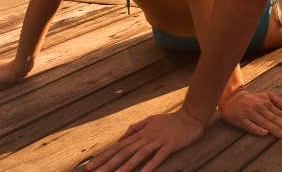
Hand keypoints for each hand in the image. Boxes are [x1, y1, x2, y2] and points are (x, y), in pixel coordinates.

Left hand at [84, 108, 204, 171]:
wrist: (191, 115)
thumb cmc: (170, 120)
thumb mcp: (150, 120)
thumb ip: (135, 128)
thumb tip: (121, 138)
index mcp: (140, 133)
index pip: (118, 147)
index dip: (103, 157)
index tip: (89, 166)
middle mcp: (146, 137)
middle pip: (124, 152)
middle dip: (108, 164)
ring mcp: (158, 141)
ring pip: (139, 155)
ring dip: (126, 166)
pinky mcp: (171, 145)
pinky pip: (159, 156)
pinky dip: (151, 165)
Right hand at [220, 88, 281, 137]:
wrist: (231, 99)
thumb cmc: (251, 99)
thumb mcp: (264, 95)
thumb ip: (277, 100)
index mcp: (265, 102)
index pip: (278, 113)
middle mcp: (259, 108)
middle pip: (273, 118)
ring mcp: (250, 114)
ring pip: (263, 122)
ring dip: (273, 128)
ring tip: (281, 135)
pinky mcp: (241, 120)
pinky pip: (250, 126)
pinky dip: (257, 129)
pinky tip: (264, 133)